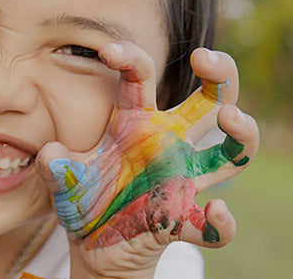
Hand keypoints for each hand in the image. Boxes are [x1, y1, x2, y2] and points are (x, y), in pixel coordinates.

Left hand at [37, 43, 258, 277]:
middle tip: (205, 57)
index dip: (130, 58)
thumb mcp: (64, 178)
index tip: (108, 51)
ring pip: (231, 152)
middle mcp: (168, 143)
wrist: (91, 241)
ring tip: (230, 118)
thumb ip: (57, 166)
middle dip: (219, 73)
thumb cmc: (84, 194)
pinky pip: (214, 226)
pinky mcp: (183, 220)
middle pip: (210, 99)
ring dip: (241, 134)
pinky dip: (222, 223)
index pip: (142, 77)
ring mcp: (182, 180)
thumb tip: (50, 153)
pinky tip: (216, 212)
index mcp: (135, 121)